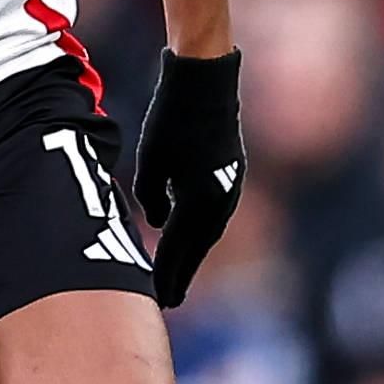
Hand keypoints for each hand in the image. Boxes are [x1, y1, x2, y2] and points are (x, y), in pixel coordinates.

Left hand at [132, 47, 243, 306]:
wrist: (206, 84)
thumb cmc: (171, 119)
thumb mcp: (151, 161)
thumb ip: (152, 198)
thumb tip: (159, 225)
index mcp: (199, 201)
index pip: (179, 249)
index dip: (167, 275)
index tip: (158, 299)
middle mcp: (220, 201)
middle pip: (198, 248)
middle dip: (182, 273)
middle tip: (169, 299)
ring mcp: (230, 188)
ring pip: (208, 232)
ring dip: (193, 254)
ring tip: (179, 274)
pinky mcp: (232, 174)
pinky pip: (215, 214)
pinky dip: (201, 231)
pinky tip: (191, 236)